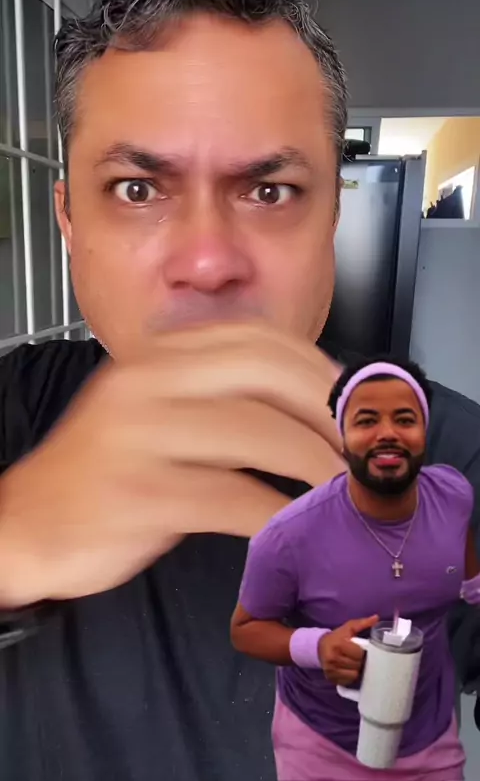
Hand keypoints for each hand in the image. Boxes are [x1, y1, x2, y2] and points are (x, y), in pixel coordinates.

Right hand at [0, 321, 344, 605]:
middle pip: (264, 371)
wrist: (27, 522)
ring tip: (347, 488)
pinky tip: (298, 526)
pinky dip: (277, 514)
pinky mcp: (137, 493)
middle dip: (328, 407)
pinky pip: (229, 498)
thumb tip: (312, 412)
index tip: (352, 401)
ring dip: (316, 464)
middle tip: (362, 444)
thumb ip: (222, 400)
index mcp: (157, 357)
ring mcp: (139, 434)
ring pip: (255, 433)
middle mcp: (147, 381)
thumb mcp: (159, 415)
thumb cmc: (108, 470)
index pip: (256, 338)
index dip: (318, 366)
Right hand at [319, 615, 378, 685]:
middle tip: (357, 657)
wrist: (319, 646)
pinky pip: (348, 681)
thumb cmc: (337, 637)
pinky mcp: (330, 678)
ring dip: (356, 669)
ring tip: (353, 663)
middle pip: (357, 665)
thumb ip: (362, 623)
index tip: (360, 650)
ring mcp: (331, 670)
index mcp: (338, 644)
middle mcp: (333, 658)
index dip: (362, 652)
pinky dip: (350, 676)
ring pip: (354, 674)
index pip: (359, 654)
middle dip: (360, 661)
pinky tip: (348, 669)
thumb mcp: (348, 628)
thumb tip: (376, 618)